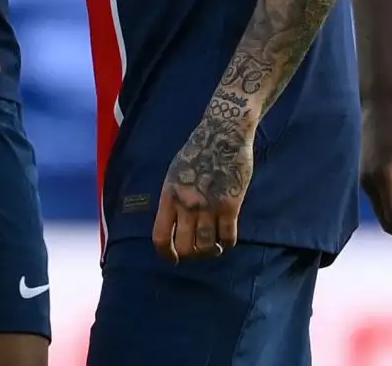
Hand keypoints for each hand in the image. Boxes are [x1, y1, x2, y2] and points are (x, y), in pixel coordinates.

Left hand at [153, 98, 255, 262]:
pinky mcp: (230, 205)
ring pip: (206, 247)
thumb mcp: (175, 172)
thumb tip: (173, 223)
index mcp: (169, 195)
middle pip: (185, 247)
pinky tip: (227, 239)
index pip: (161, 236)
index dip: (166, 253)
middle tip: (198, 251)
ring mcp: (209, 206)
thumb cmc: (198, 150)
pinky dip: (227, 243)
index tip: (173, 259)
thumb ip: (173, 198)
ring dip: (210, 251)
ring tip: (214, 247)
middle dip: (191, 255)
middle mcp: (187, 204)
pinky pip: (228, 237)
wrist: (224, 132)